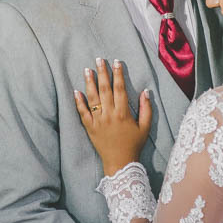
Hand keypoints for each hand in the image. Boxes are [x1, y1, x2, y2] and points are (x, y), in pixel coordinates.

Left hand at [74, 58, 151, 174]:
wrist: (120, 163)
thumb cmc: (134, 144)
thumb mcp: (145, 128)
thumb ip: (146, 109)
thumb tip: (146, 91)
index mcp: (123, 113)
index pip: (120, 89)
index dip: (118, 74)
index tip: (116, 62)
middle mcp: (109, 115)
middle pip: (105, 89)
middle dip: (102, 73)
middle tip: (99, 60)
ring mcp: (98, 121)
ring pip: (92, 98)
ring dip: (89, 83)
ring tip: (87, 70)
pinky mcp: (90, 128)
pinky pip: (82, 113)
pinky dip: (79, 102)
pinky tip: (76, 91)